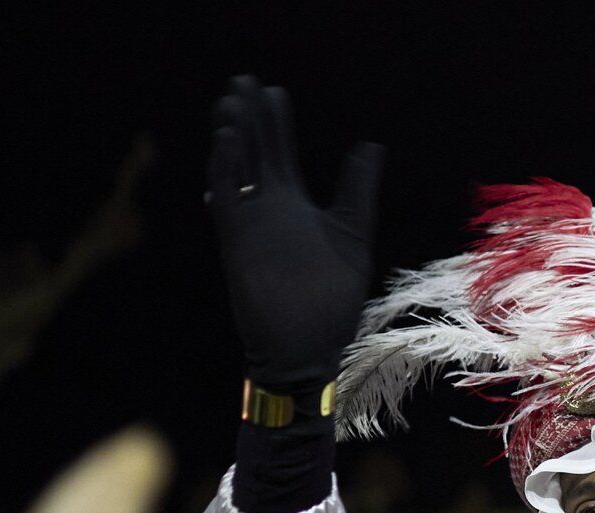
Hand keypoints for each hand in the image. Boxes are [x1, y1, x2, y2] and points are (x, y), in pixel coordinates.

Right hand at [207, 76, 383, 394]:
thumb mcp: (353, 234)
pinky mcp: (238, 244)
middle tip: (242, 81)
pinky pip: (227, 201)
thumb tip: (369, 145)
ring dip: (232, 138)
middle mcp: (268, 210)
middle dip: (248, 118)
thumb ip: (357, 190)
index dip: (274, 122)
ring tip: (232, 105)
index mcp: (294, 206)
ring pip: (235, 171)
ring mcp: (251, 225)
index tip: (273, 91)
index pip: (278, 153)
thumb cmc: (332, 299)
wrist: (310, 348)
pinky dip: (225, 172)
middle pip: (254, 152)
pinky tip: (230, 143)